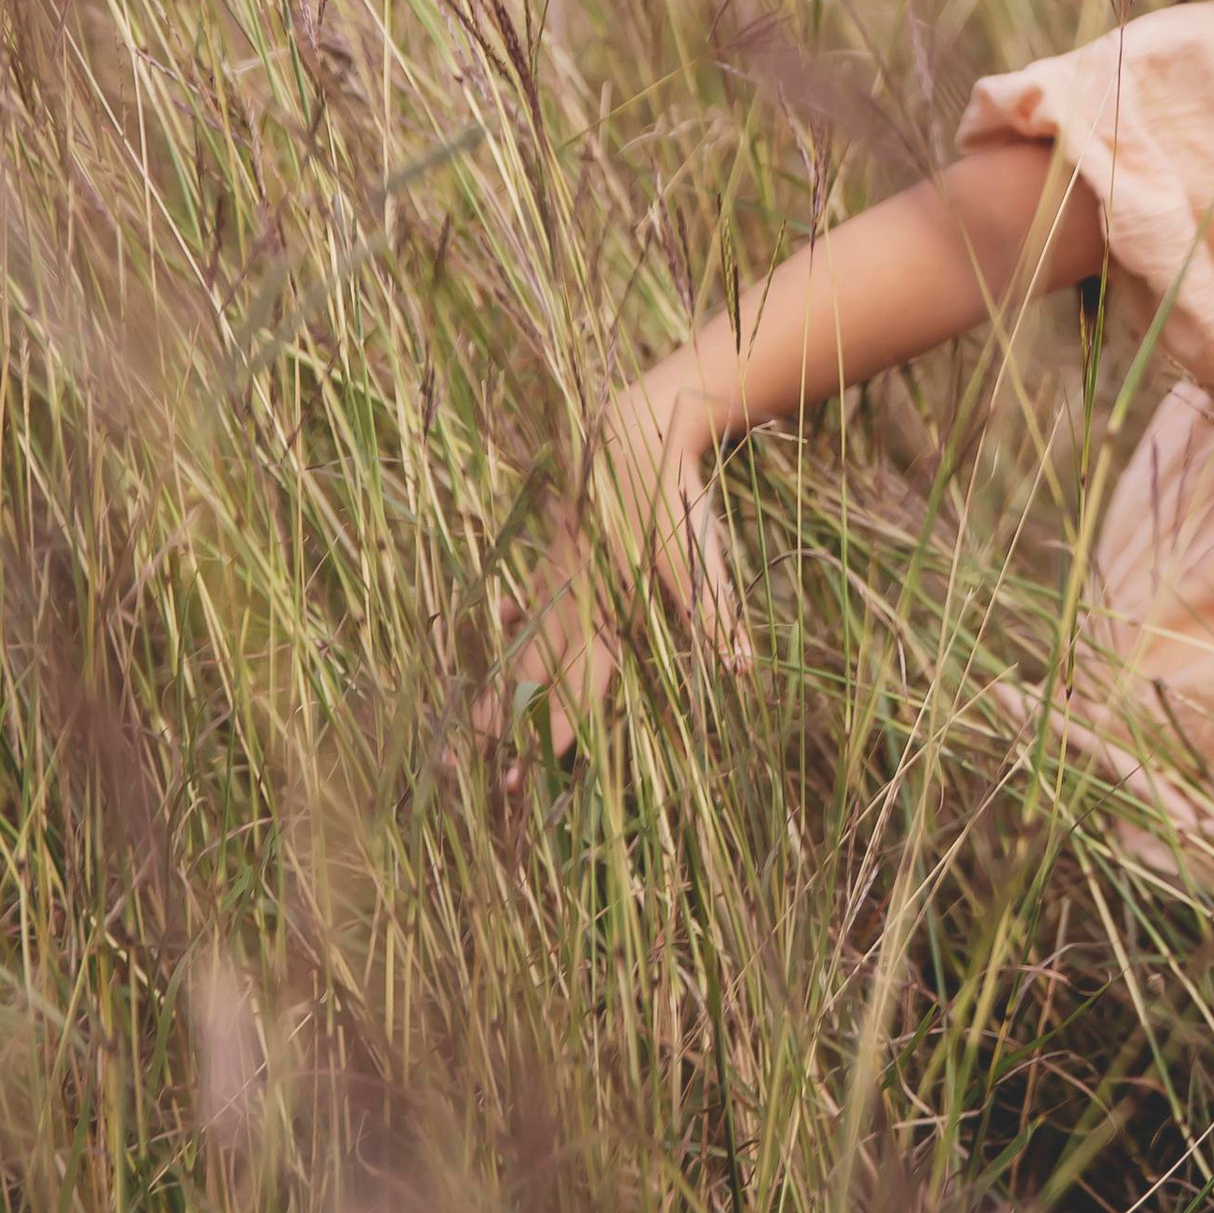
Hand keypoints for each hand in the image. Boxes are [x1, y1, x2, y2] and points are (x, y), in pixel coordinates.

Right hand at [483, 379, 747, 771]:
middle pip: (537, 676)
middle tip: (500, 782)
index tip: (550, 764)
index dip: (564, 724)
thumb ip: (714, 615)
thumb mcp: (697, 557)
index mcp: (605, 608)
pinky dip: (507, 622)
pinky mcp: (554, 553)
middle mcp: (570, 600)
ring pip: (520, 646)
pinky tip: (497, 625)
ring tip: (472, 734)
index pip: (580, 680)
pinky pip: (525, 600)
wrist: (632, 431)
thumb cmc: (670, 498)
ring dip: (499, 691)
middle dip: (517, 729)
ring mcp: (554, 577)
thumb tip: (742, 670)